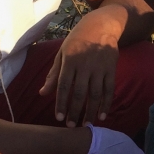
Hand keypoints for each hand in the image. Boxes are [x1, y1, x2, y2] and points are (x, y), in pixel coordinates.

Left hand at [39, 7, 121, 125]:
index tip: (59, 118)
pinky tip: (102, 115)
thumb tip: (42, 93)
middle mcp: (85, 65)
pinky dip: (106, 104)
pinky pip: (109, 90)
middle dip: (75, 111)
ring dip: (91, 111)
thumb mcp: (62, 54)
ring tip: (86, 124)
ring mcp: (100, 68)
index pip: (64, 86)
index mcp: (70, 60)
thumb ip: (53, 75)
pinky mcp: (112, 69)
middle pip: (80, 93)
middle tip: (71, 126)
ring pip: (96, 94)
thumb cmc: (77, 41)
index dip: (61, 103)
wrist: (101, 26)